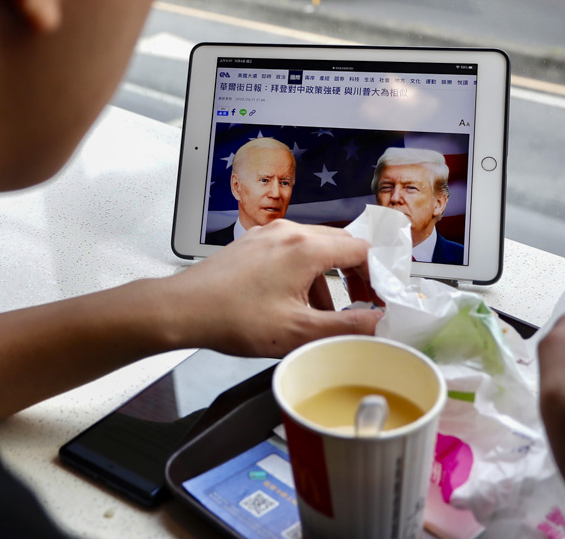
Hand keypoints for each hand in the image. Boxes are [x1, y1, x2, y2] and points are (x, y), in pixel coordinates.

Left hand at [169, 220, 381, 357]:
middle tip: (362, 304)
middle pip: (340, 244)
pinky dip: (303, 274)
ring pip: (315, 249)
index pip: (361, 250)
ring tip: (324, 314)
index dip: (378, 276)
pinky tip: (294, 305)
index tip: (381, 299)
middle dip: (355, 275)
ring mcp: (268, 235)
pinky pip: (291, 251)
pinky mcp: (253, 244)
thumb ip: (346, 327)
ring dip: (327, 279)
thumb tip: (380, 323)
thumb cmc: (233, 318)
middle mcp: (288, 232)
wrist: (183, 309)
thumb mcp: (298, 331)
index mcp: (305, 248)